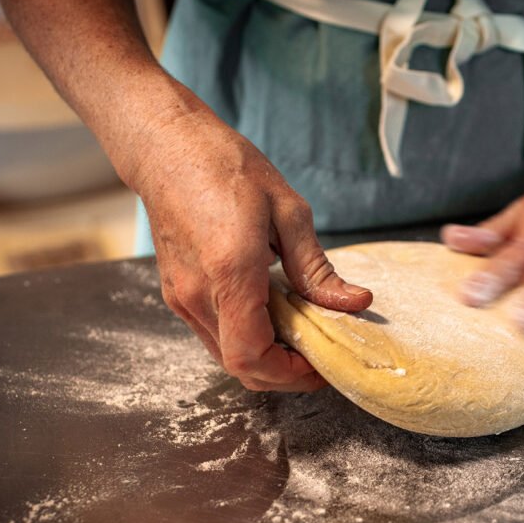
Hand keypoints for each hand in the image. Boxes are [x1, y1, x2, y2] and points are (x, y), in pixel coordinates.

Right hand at [130, 107, 372, 390]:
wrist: (167, 147)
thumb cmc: (226, 167)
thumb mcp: (287, 210)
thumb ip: (317, 268)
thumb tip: (356, 303)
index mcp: (230, 270)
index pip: (253, 355)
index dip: (290, 374)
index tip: (320, 365)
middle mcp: (198, 293)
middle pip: (241, 367)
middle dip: (284, 375)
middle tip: (318, 358)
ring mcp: (181, 297)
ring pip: (225, 356)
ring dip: (266, 359)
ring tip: (299, 335)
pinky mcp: (177, 294)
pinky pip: (214, 335)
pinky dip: (246, 340)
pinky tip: (271, 316)